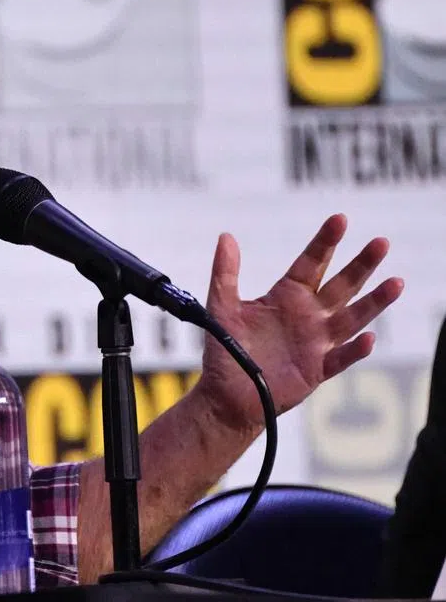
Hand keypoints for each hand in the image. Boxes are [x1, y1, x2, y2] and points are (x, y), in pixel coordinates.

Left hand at [195, 213, 403, 432]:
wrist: (226, 396)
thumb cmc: (225, 351)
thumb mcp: (221, 307)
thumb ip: (225, 274)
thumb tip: (226, 237)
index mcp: (286, 297)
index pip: (311, 264)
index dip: (325, 242)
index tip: (340, 219)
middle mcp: (307, 316)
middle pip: (340, 286)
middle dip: (361, 265)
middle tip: (381, 242)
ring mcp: (316, 343)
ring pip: (351, 318)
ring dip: (373, 303)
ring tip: (395, 283)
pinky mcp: (317, 370)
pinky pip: (340, 358)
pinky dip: (354, 349)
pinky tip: (368, 337)